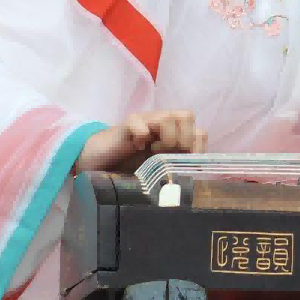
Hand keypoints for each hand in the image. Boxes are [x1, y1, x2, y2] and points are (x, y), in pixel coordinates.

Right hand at [74, 109, 208, 173]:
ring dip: (165, 138)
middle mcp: (162, 124)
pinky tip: (136, 147)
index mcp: (174, 135)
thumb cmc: (131, 168)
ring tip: (152, 152)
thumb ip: (175, 170)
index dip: (197, 148)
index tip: (185, 165)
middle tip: (168, 156)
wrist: (100, 161)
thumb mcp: (159, 172)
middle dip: (183, 140)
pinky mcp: (127, 124)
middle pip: (188, 117)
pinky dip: (141, 135)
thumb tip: (195, 183)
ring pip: (169, 117)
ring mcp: (146, 121)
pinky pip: (140, 123)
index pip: (199, 132)